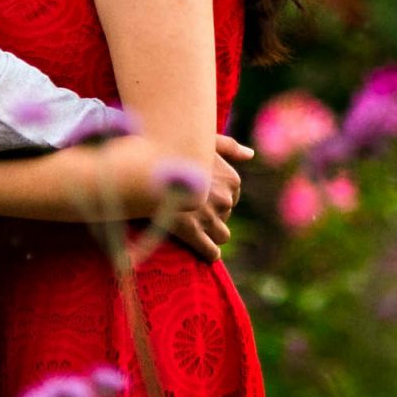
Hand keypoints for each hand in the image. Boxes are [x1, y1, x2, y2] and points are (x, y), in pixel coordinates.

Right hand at [163, 134, 252, 261]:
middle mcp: (225, 199)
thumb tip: (250, 154)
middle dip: (212, 214)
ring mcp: (209, 217)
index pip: (232, 197)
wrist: (146, 166)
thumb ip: (229, 147)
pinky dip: (209, 253)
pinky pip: (210, 251)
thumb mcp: (205, 143)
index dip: (216, 197)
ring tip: (197, 230)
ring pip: (222, 235)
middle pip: (225, 215)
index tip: (201, 196)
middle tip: (192, 210)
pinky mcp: (192, 231)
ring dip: (212, 233)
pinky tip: (205, 253)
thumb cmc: (175, 149)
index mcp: (232, 179)